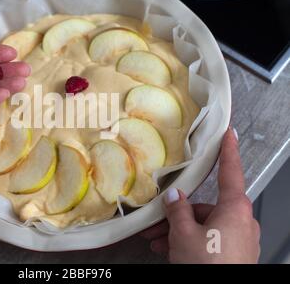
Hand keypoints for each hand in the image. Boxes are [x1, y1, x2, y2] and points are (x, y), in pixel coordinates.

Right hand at [140, 128, 260, 262]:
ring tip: (157, 240)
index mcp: (235, 209)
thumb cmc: (208, 266)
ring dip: (180, 231)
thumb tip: (174, 197)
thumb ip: (178, 210)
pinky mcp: (235, 255)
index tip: (230, 133)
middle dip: (179, 213)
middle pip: (206, 206)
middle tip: (157, 221)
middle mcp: (242, 222)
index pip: (232, 172)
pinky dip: (190, 241)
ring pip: (205, 225)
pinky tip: (170, 249)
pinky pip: (210, 239)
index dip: (229, 150)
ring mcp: (240, 240)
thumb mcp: (184, 234)